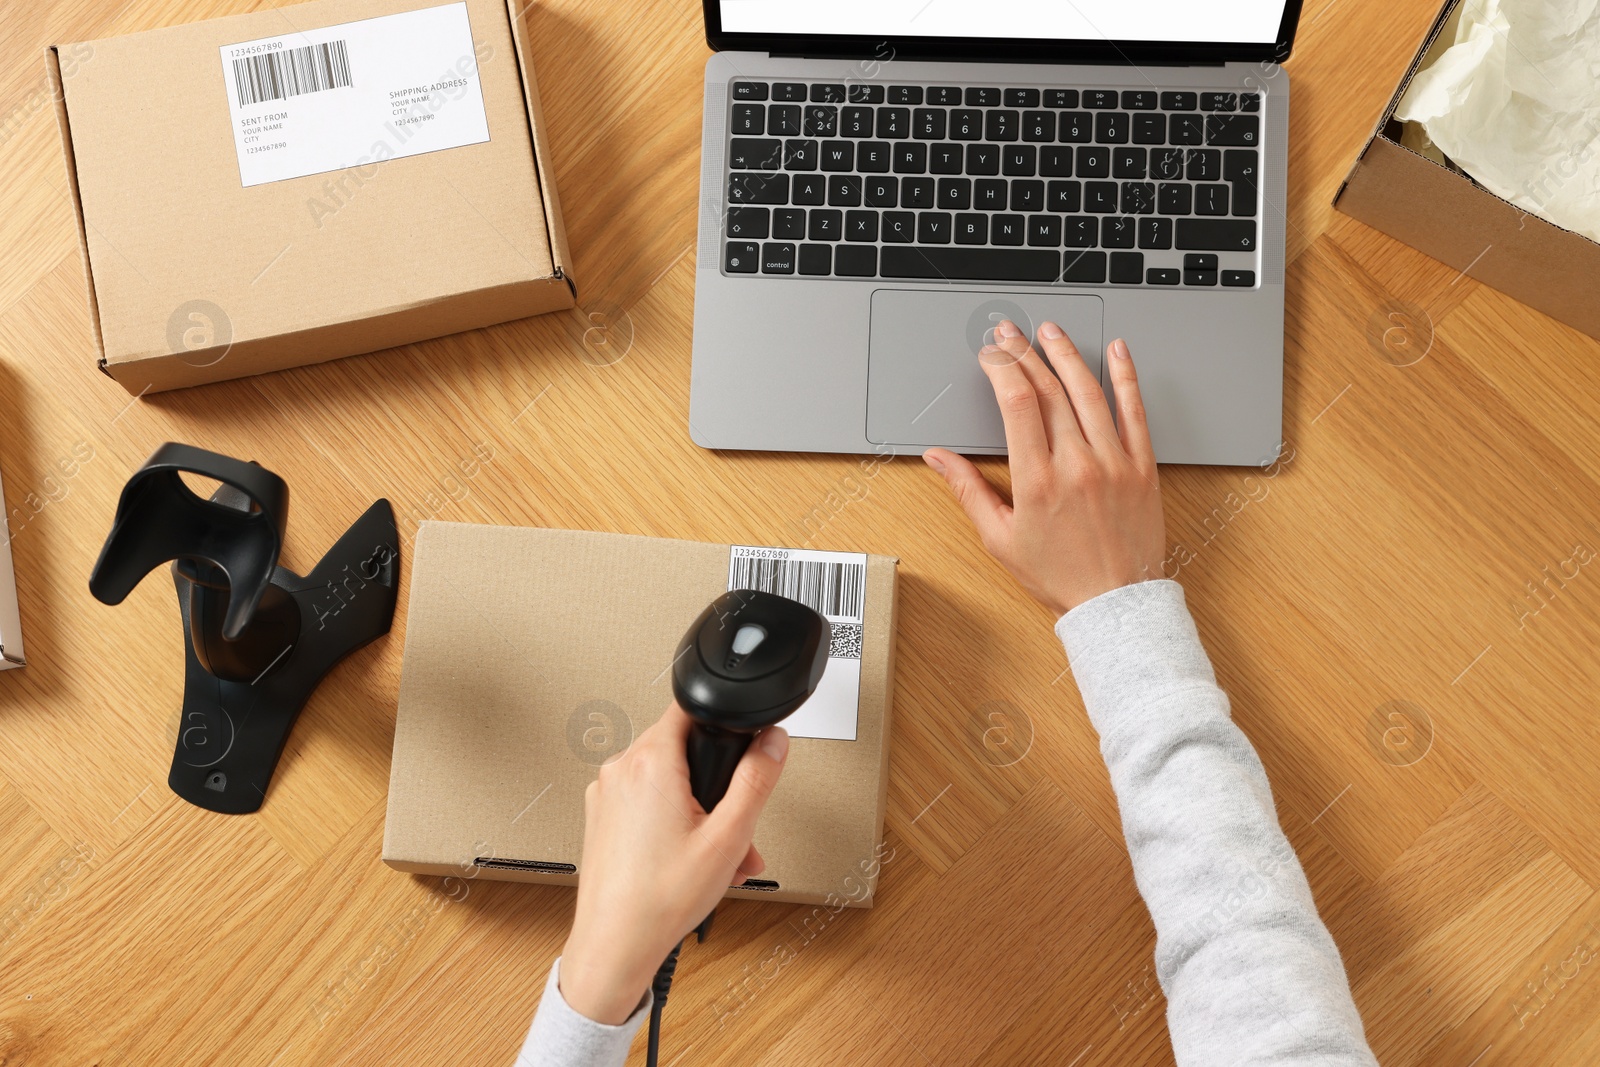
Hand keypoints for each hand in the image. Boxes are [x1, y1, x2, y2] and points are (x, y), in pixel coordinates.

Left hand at [558, 703, 788, 1023]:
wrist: (614, 945)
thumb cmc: (660, 899)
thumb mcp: (728, 836)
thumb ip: (756, 780)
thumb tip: (773, 741)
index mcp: (650, 761)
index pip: (691, 707)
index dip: (723, 726)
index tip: (739, 750)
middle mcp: (620, 769)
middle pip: (682, 750)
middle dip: (717, 785)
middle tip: (736, 826)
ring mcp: (605, 793)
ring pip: (665, 780)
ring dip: (699, 810)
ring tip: (718, 855)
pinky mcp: (601, 816)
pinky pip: (644, 802)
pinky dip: (671, 822)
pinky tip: (689, 857)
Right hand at [924, 319, 1164, 615]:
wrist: (1115, 602)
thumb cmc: (1057, 575)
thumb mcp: (999, 537)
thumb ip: (967, 490)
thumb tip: (938, 457)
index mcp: (1037, 480)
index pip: (1017, 404)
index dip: (1001, 369)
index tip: (990, 355)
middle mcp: (1076, 464)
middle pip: (1049, 390)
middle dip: (1025, 354)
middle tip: (1011, 333)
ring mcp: (1113, 462)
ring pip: (1089, 392)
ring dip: (1067, 354)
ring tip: (1051, 331)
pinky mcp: (1142, 466)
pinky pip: (1135, 411)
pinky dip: (1126, 377)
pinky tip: (1117, 351)